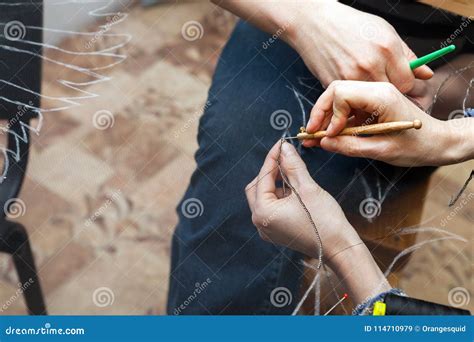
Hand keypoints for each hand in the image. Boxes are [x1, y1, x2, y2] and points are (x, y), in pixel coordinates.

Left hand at [245, 141, 361, 259]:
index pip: (263, 177)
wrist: (340, 248)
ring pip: (265, 198)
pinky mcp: (277, 233)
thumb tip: (284, 147)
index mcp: (263, 212)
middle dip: (270, 172)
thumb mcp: (307, 187)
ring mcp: (268, 230)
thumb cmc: (325, 221)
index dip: (272, 158)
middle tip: (285, 158)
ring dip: (276, 184)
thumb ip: (292, 165)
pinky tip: (295, 190)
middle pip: (257, 188)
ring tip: (293, 174)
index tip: (281, 143)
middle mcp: (260, 223)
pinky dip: (280, 197)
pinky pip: (272, 209)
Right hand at [289, 1, 432, 90]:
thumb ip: (406, 55)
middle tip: (382, 86)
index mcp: (387, 49)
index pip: (407, 82)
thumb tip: (427, 73)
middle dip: (388, 92)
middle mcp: (370, 64)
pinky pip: (351, 100)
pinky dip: (353, 98)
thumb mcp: (384, 31)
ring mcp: (351, 76)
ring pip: (369, 101)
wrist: (314, 24)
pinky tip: (352, 89)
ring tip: (367, 88)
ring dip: (370, 98)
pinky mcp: (334, 84)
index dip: (405, 85)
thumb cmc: (350, 24)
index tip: (399, 82)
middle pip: (390, 94)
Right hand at [304, 81, 472, 166]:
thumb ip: (350, 146)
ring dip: (326, 117)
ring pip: (339, 97)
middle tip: (311, 134)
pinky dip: (336, 120)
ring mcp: (374, 94)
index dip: (330, 115)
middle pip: (336, 91)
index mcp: (381, 96)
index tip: (328, 136)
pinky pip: (348, 105)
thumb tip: (324, 143)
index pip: (341, 94)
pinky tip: (330, 135)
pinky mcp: (372, 101)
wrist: (439, 142)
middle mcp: (376, 89)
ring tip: (316, 138)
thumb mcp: (382, 150)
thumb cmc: (417, 146)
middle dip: (320, 113)